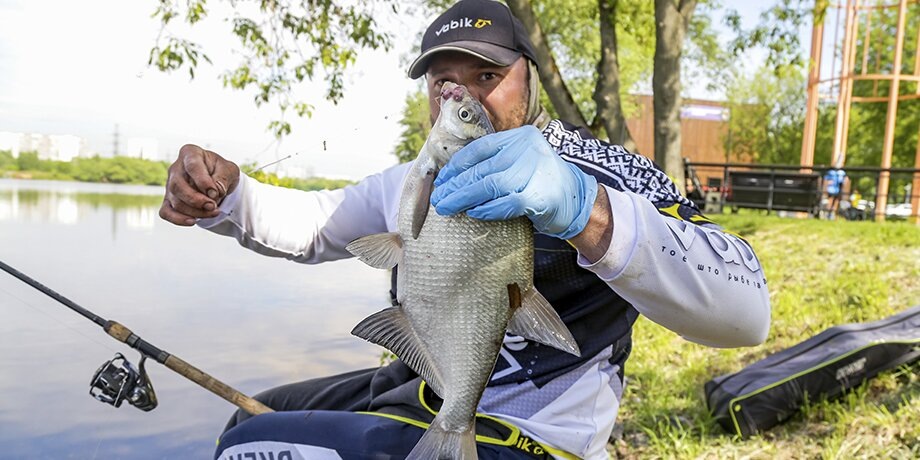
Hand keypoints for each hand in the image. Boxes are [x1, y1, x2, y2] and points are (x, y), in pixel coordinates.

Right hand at [159, 144, 240, 225]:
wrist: (218, 181)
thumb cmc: (222, 171)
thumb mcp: (229, 170)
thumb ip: (223, 178)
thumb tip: (214, 192)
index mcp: (190, 153)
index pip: (192, 166)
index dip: (203, 182)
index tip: (215, 193)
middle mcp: (176, 167)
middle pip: (178, 186)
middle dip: (196, 200)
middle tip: (213, 206)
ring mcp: (170, 184)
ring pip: (175, 201)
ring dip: (195, 211)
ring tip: (214, 212)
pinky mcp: (169, 199)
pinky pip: (166, 212)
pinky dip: (178, 219)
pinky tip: (193, 221)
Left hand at [430, 126, 597, 239]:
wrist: (578, 200)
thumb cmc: (541, 183)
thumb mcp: (521, 162)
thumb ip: (495, 163)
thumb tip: (454, 178)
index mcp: (521, 137)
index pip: (481, 148)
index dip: (457, 165)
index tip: (442, 179)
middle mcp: (529, 149)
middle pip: (482, 168)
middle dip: (456, 185)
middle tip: (439, 198)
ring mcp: (535, 171)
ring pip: (489, 185)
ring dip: (464, 198)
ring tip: (447, 207)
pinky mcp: (539, 196)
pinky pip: (505, 203)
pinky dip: (486, 209)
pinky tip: (473, 212)